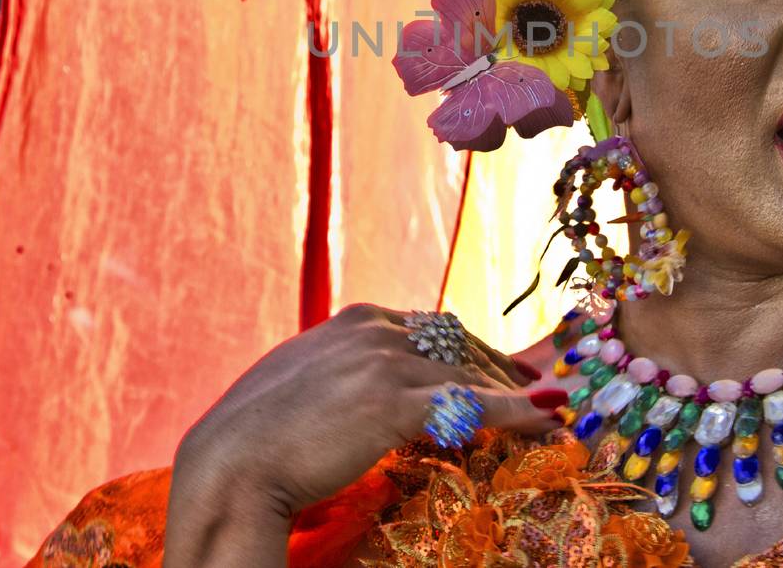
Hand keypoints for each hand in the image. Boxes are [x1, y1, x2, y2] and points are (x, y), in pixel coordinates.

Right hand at [163, 304, 562, 567]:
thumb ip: (343, 370)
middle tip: (537, 396)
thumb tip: (362, 387)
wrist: (230, 463)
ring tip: (551, 419)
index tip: (504, 370)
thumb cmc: (257, 434)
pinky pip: (472, 406)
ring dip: (516, 398)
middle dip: (502, 371)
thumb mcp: (305, 381)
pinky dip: (517, 413)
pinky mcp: (393, 402)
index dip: (475, 351)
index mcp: (356, 319)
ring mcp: (385, 361)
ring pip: (470, 374)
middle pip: (461, 345)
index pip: (435, 327)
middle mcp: (376, 329)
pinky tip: (546, 423)